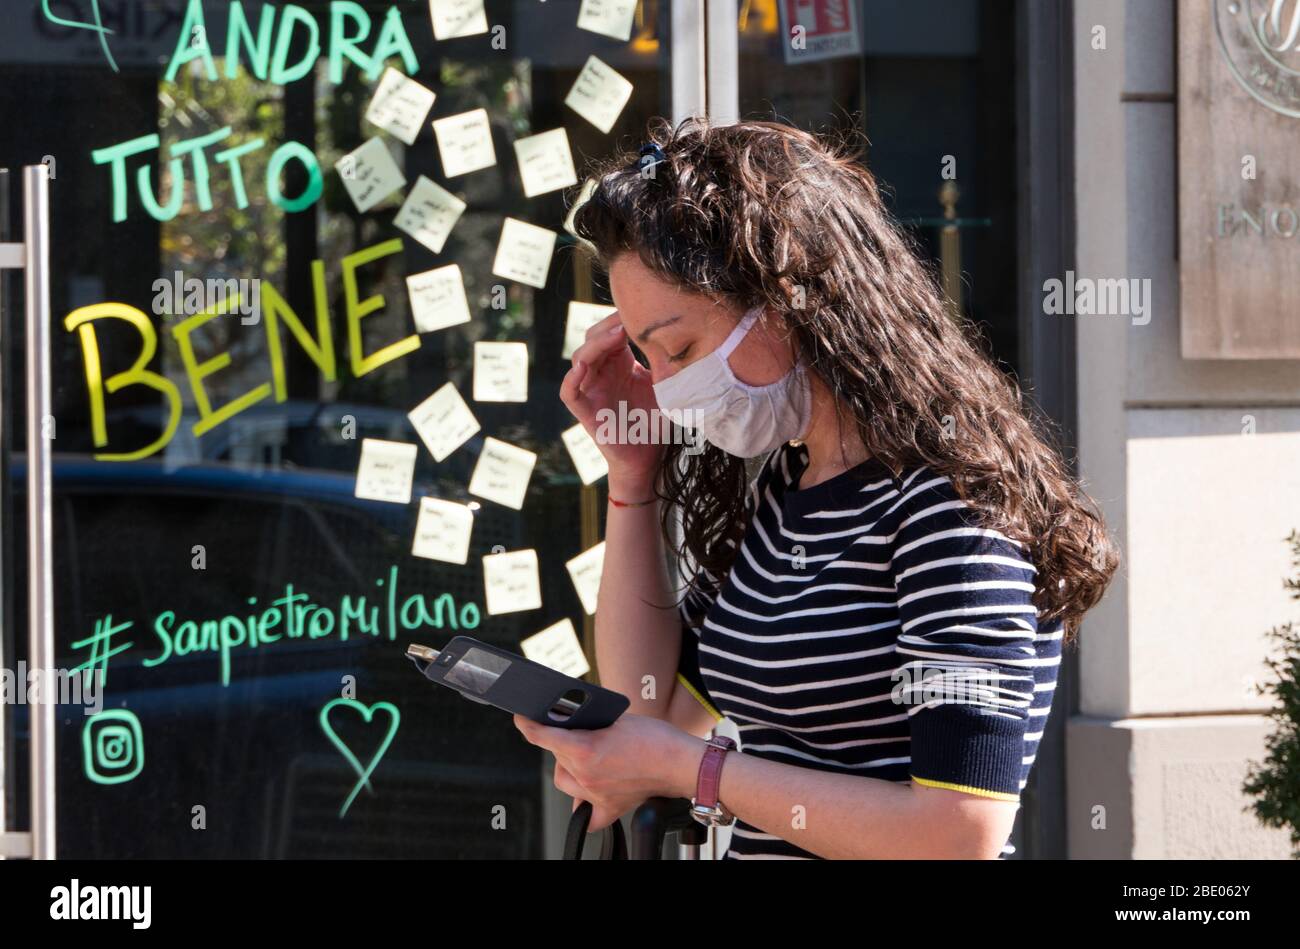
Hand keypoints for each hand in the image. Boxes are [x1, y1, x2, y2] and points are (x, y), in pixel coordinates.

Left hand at [512, 712, 702, 831]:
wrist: (681, 762)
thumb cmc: (656, 739)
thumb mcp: (616, 720)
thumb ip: (588, 725)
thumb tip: (570, 725)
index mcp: (585, 750)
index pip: (543, 737)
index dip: (528, 725)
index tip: (521, 719)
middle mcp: (586, 775)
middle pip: (556, 757)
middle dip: (561, 742)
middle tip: (578, 732)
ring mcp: (595, 794)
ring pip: (565, 781)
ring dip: (569, 767)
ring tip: (586, 757)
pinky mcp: (609, 807)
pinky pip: (585, 815)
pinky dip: (583, 806)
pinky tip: (588, 795)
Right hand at [559, 312, 665, 489]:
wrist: (650, 458)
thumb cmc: (658, 422)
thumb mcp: (666, 386)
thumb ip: (666, 361)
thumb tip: (682, 333)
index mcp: (620, 363)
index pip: (612, 331)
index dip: (621, 319)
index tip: (643, 310)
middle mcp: (602, 372)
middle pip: (593, 338)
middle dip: (608, 325)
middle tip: (630, 318)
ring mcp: (590, 390)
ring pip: (580, 358)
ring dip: (596, 344)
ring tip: (617, 334)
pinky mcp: (583, 410)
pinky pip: (569, 391)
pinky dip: (572, 378)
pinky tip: (584, 367)